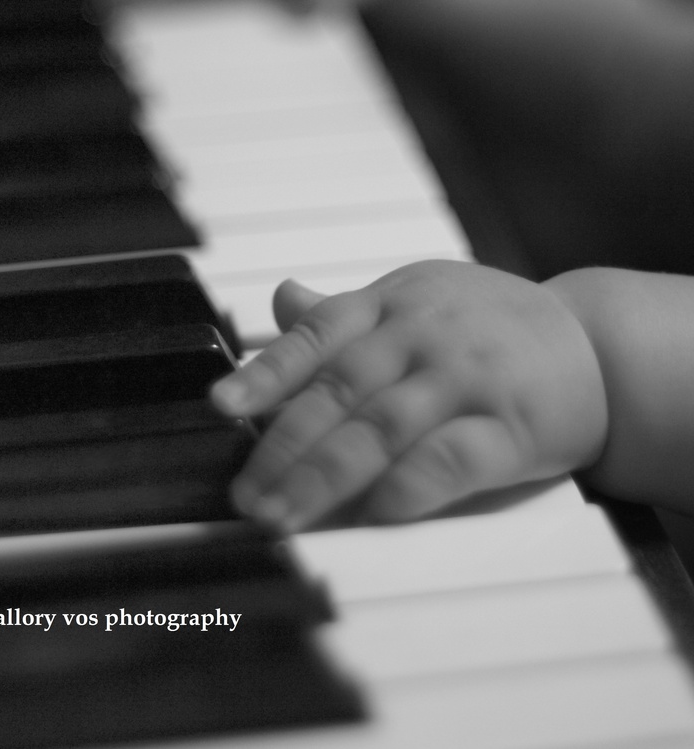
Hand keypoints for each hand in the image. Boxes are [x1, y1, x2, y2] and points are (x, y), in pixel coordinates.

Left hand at [211, 260, 607, 530]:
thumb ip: (347, 312)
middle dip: (284, 446)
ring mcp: (469, 378)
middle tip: (244, 496)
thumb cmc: (490, 324)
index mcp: (395, 302)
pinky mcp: (513, 425)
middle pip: (341, 390)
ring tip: (283, 517)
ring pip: (385, 426)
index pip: (319, 335)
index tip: (221, 407)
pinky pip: (453, 458)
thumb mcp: (420, 298)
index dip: (267, 371)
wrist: (594, 343)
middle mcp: (426, 335)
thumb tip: (279, 299)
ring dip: (327, 475)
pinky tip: (371, 515)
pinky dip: (409, 487)